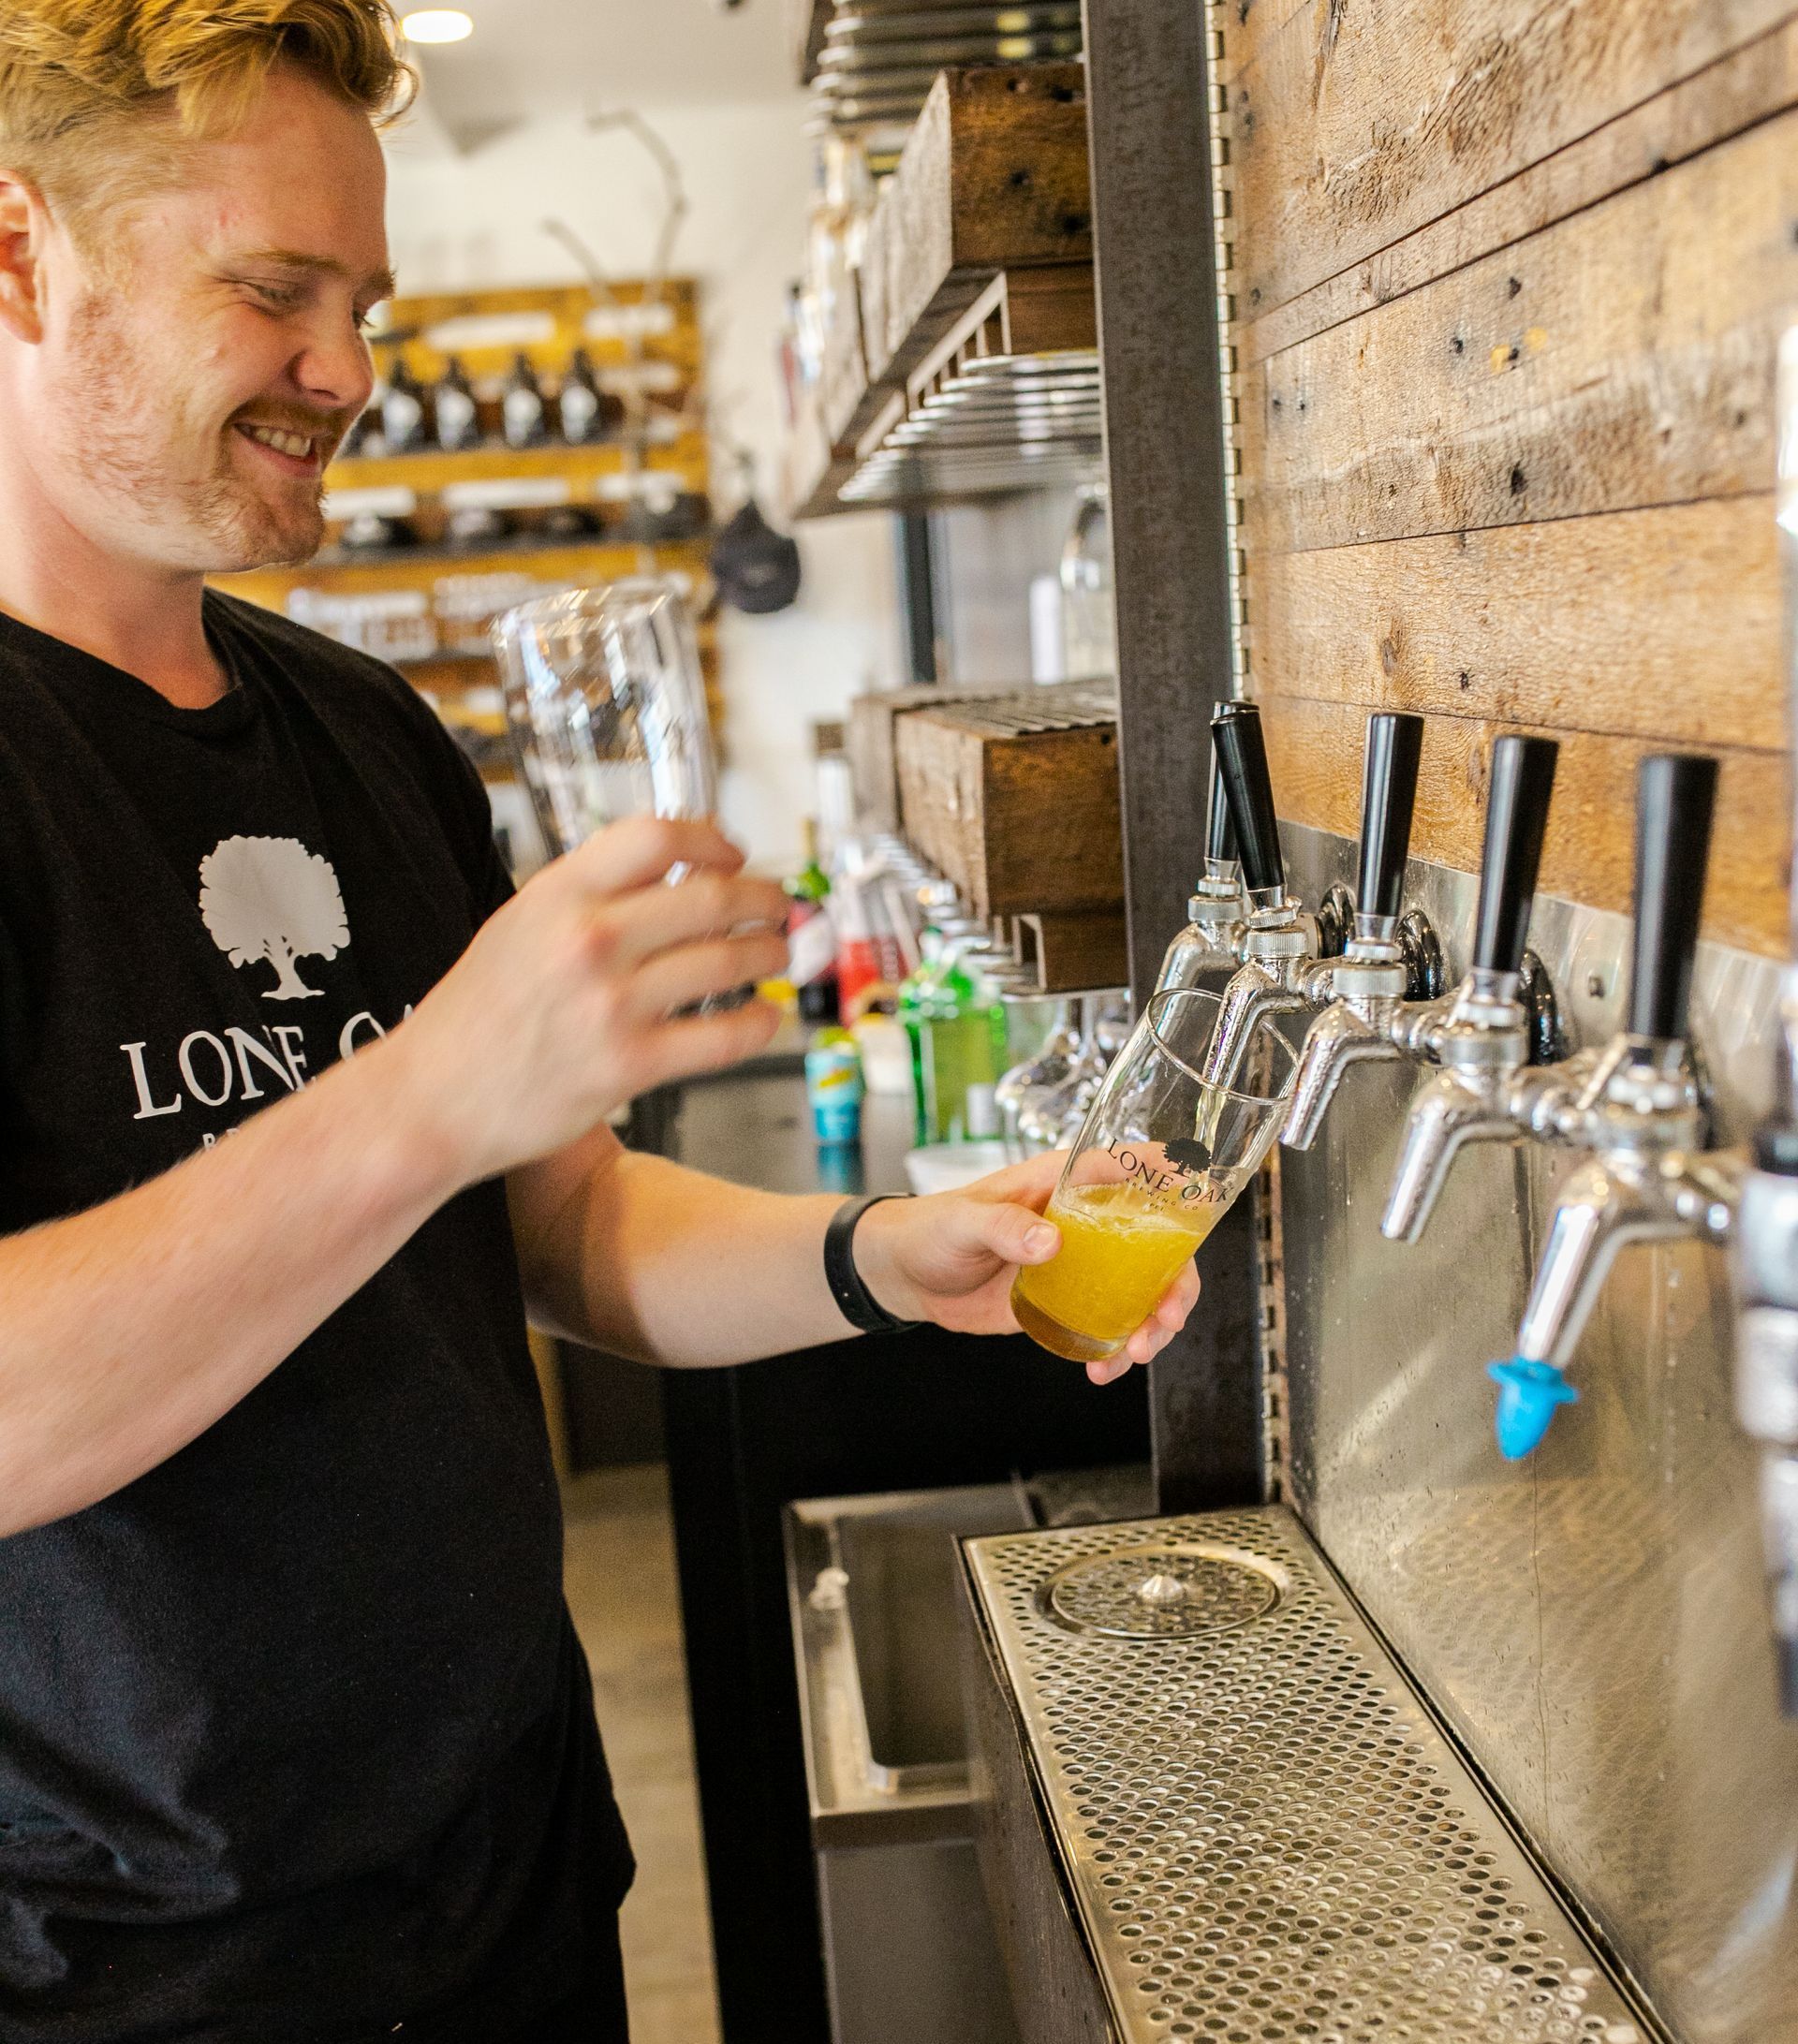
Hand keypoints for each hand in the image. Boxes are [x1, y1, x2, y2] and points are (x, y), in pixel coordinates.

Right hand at [388, 817, 787, 1185]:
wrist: (429, 1099)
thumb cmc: (475, 1015)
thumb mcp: (519, 925)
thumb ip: (588, 895)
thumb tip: (673, 869)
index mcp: (559, 894)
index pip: (658, 836)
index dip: (712, 840)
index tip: (734, 854)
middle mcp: (588, 940)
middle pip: (712, 896)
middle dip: (762, 898)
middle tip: (777, 906)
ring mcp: (612, 1004)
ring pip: (729, 961)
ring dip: (769, 953)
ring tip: (776, 953)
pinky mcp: (629, 1067)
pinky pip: (724, 1038)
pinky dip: (760, 1024)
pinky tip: (767, 1017)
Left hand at [854, 1152, 1201, 1385]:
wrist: (906, 1275)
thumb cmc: (933, 1227)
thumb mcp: (965, 1221)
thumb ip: (1004, 1227)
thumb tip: (1050, 1243)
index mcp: (1065, 1184)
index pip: (1129, 1167)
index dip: (1172, 1172)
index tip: (1204, 1191)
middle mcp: (1085, 1222)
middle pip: (1157, 1244)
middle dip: (1175, 1283)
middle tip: (1167, 1318)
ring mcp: (1082, 1266)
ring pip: (1143, 1290)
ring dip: (1154, 1323)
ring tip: (1138, 1351)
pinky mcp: (1069, 1303)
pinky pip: (1109, 1324)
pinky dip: (1118, 1349)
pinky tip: (1105, 1368)